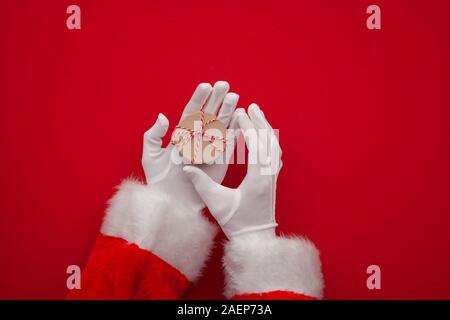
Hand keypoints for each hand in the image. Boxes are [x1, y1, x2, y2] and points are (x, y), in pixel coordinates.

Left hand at [141, 81, 238, 211]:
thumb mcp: (151, 156)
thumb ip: (153, 135)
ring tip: (235, 96)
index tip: (206, 85)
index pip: (192, 111)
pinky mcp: (220, 159)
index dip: (199, 98)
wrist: (173, 202)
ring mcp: (210, 148)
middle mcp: (197, 138)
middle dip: (217, 99)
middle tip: (225, 85)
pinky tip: (241, 118)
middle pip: (209, 114)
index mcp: (181, 134)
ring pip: (221, 125)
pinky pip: (229, 142)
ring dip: (228, 111)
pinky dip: (236, 131)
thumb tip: (162, 116)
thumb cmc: (159, 180)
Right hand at [183, 103, 281, 237]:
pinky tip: (264, 137)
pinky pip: (276, 155)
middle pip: (269, 141)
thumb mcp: (216, 203)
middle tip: (251, 106)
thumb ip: (201, 183)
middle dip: (260, 122)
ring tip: (258, 115)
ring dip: (267, 129)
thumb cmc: (236, 222)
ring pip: (275, 147)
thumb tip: (186, 167)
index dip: (247, 126)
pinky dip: (271, 141)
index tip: (239, 112)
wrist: (255, 239)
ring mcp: (273, 177)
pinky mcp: (273, 181)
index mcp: (257, 178)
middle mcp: (269, 175)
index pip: (256, 145)